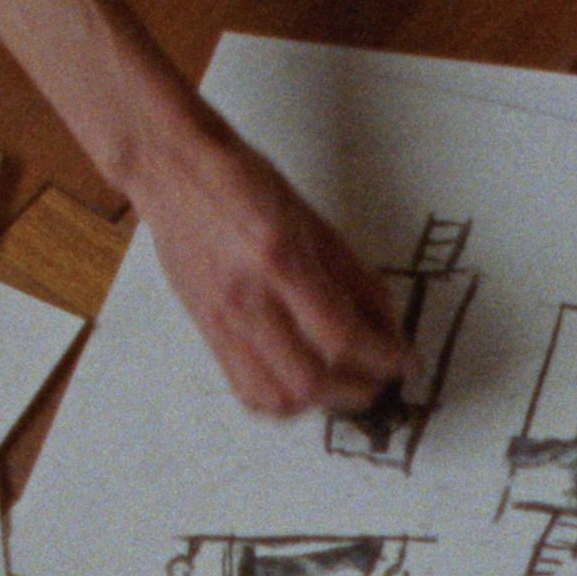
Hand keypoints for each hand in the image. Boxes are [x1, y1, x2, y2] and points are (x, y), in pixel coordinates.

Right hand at [126, 118, 414, 418]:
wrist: (172, 170)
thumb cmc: (241, 181)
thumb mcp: (312, 219)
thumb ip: (352, 277)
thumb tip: (387, 326)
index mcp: (278, 259)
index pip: (341, 336)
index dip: (382, 358)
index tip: (404, 362)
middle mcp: (246, 298)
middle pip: (309, 381)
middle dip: (357, 391)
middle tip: (380, 379)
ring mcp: (220, 321)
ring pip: (276, 399)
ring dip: (319, 404)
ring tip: (343, 385)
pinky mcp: (206, 332)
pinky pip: (247, 390)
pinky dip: (284, 400)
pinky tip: (302, 385)